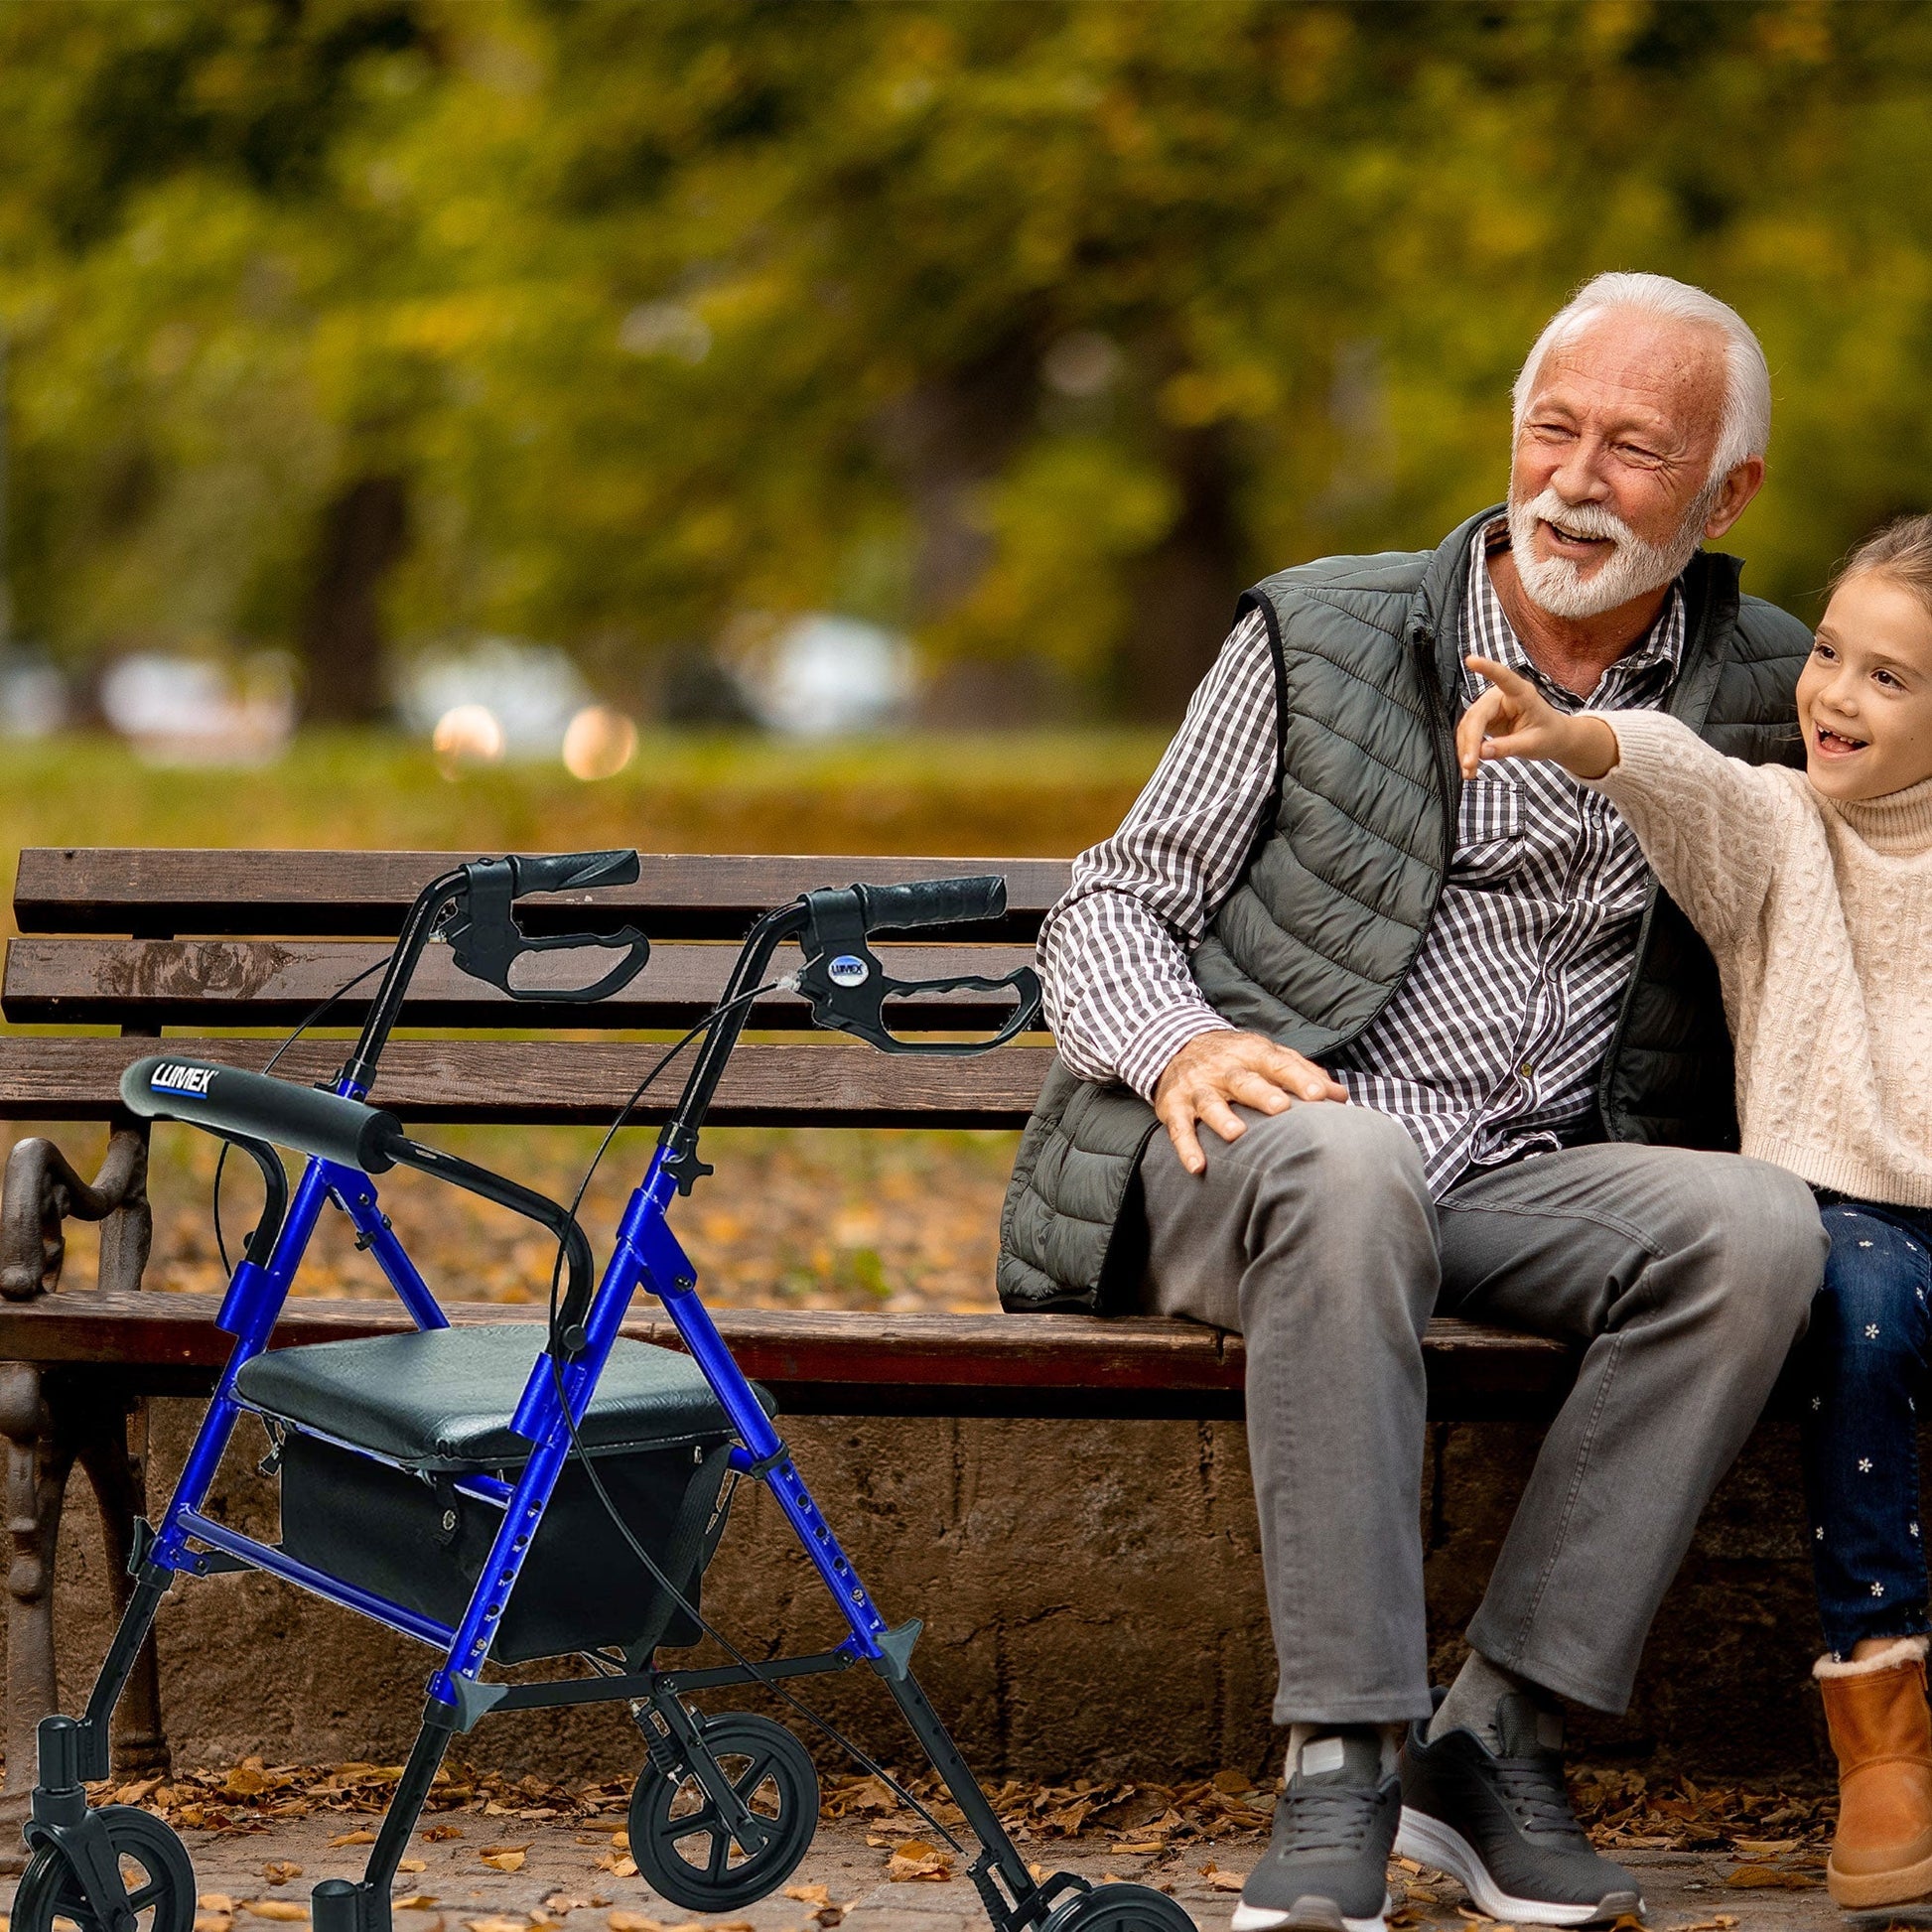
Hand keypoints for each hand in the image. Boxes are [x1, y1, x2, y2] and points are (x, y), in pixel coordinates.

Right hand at [1153, 1030, 1346, 1176]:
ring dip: (1221, 1117)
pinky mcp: (1173, 1106)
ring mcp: (1197, 1088)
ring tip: (1236, 1133)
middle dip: (1261, 1094)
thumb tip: (1341, 1096)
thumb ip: (1302, 1073)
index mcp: (1251, 1054)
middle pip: (1243, 1080)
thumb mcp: (1266, 1055)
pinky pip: (1179, 1128)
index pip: (1278, 1063)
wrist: (1176, 1043)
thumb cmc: (1235, 1058)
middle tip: (1281, 1108)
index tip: (1319, 1095)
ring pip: (1209, 1102)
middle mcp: (1223, 1069)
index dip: (1298, 1078)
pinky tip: (1197, 1166)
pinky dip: (1186, 1147)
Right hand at [1457, 657, 1619, 780]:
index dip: (1487, 669)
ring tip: (1469, 772)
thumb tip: (1482, 753)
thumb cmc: (1549, 735)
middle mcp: (1501, 696)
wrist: (1552, 738)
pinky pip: (1469, 734)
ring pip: (1468, 726)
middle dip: (1470, 741)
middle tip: (1469, 765)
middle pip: (1477, 715)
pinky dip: (1467, 750)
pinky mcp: (1484, 719)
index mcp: (1522, 694)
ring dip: (1465, 749)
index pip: (1503, 678)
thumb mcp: (1533, 744)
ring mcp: (1490, 707)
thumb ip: (1509, 747)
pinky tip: (1470, 765)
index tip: (1471, 660)